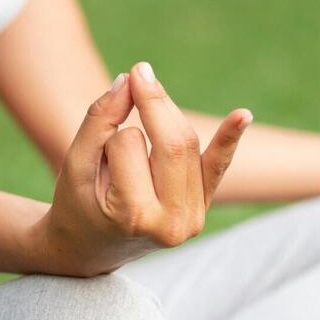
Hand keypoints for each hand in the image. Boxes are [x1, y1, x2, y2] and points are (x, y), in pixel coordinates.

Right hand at [37, 62, 251, 275]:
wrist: (90, 249)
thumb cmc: (76, 205)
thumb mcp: (76, 164)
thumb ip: (99, 120)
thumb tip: (133, 78)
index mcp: (135, 217)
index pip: (129, 143)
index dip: (109, 136)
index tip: (96, 155)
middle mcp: (172, 223)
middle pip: (172, 142)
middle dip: (152, 104)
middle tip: (138, 71)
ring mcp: (193, 218)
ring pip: (186, 144)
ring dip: (163, 120)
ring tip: (139, 117)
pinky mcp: (202, 206)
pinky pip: (217, 165)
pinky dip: (228, 140)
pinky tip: (243, 116)